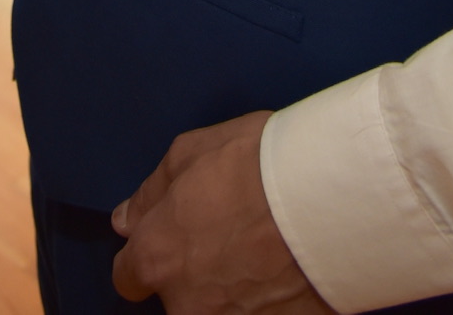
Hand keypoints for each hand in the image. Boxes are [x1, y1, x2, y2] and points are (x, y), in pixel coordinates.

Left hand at [111, 114, 332, 312]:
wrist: (325, 199)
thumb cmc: (252, 165)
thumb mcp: (188, 153)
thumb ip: (150, 194)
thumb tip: (126, 221)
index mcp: (157, 259)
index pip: (128, 277)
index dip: (147, 255)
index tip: (171, 238)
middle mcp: (186, 305)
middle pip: (178, 298)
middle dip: (195, 273)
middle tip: (229, 237)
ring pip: (219, 310)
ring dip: (232, 288)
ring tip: (263, 254)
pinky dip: (266, 302)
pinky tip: (283, 273)